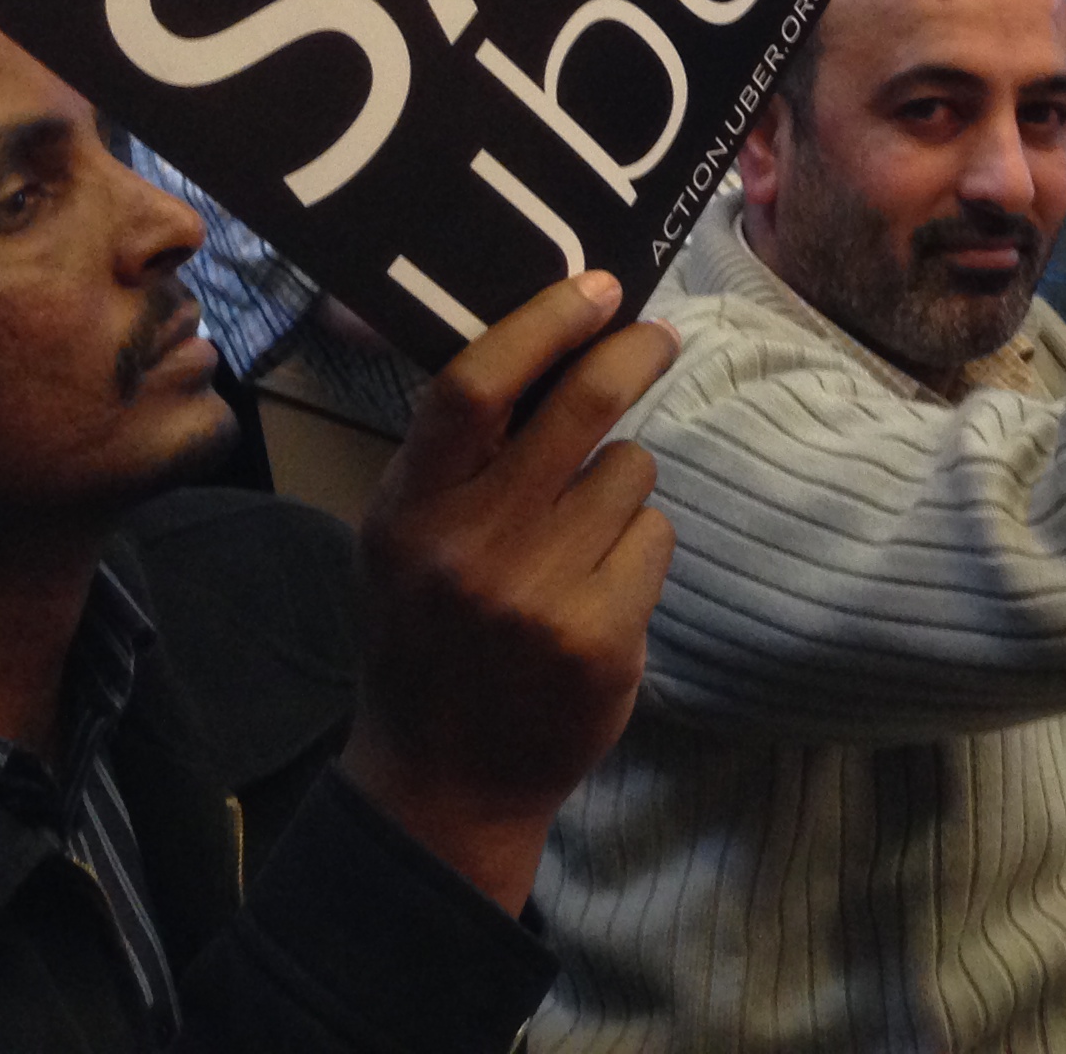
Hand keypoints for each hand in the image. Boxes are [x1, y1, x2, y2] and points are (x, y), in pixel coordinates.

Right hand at [338, 273, 678, 912]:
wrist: (444, 780)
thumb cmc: (431, 633)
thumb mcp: (409, 537)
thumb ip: (460, 455)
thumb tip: (552, 339)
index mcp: (411, 508)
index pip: (474, 388)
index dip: (543, 324)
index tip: (595, 286)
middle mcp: (470, 546)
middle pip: (580, 408)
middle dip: (632, 355)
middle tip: (657, 337)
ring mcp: (538, 595)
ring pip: (630, 472)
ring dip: (620, 487)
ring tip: (577, 539)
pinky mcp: (600, 637)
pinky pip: (654, 539)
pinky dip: (638, 551)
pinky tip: (597, 593)